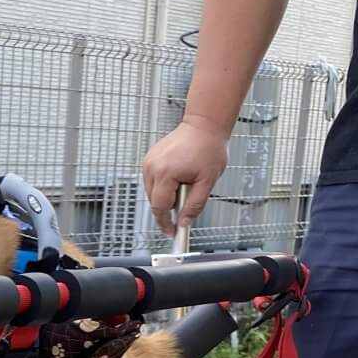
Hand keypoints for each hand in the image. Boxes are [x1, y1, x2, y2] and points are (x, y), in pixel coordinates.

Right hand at [142, 121, 228, 235]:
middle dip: (169, 207)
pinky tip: (177, 177)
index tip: (171, 232)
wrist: (204, 125)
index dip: (166, 223)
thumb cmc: (208, 146)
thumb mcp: (208, 181)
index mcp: (166, 173)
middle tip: (185, 202)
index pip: (160, 207)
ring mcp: (148, 162)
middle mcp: (152, 167)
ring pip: (152, 192)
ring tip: (184, 183)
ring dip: (166, 195)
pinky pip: (152, 181)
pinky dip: (163, 185)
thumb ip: (195, 204)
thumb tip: (184, 222)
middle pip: (154, 201)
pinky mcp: (148, 159)